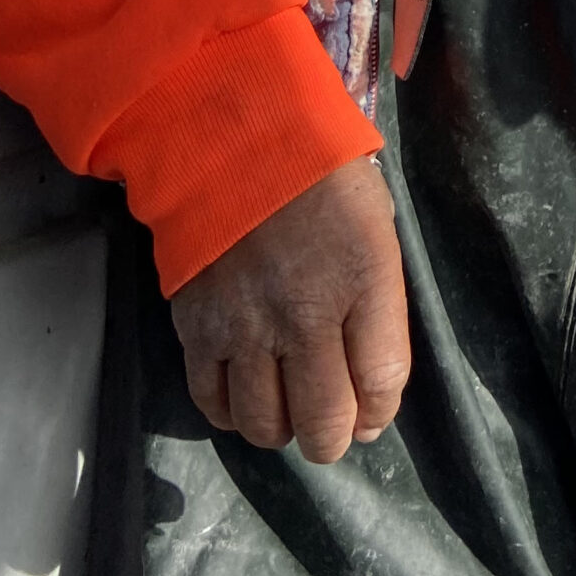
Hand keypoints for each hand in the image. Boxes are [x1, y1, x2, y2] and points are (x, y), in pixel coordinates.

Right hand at [168, 156, 410, 463]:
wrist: (234, 138)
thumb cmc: (321, 177)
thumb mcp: (376, 229)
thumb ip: (380, 307)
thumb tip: (370, 390)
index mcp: (364, 280)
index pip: (380, 384)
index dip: (379, 411)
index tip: (372, 411)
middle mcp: (305, 314)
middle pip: (324, 422)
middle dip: (335, 437)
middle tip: (333, 425)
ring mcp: (245, 326)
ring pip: (265, 424)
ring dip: (283, 430)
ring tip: (289, 411)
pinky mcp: (196, 328)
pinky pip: (212, 402)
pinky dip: (232, 415)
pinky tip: (247, 398)